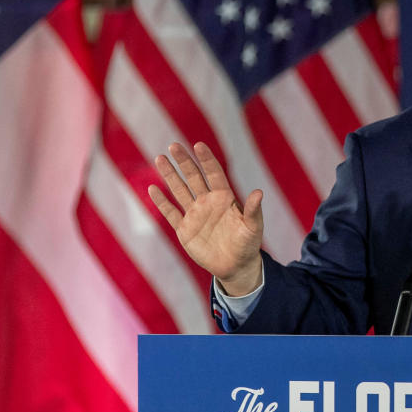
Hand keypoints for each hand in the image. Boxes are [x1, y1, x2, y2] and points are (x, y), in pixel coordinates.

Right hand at [148, 142, 263, 294]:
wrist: (235, 266)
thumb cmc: (248, 244)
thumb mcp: (253, 228)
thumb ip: (253, 211)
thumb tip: (259, 192)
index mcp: (225, 198)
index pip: (214, 173)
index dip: (206, 159)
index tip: (198, 145)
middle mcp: (208, 202)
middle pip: (193, 177)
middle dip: (184, 161)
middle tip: (173, 145)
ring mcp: (194, 214)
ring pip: (179, 190)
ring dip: (169, 175)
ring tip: (159, 158)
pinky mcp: (184, 229)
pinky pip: (171, 213)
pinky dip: (161, 202)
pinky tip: (152, 188)